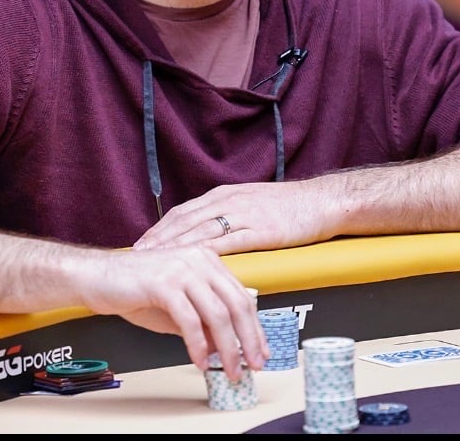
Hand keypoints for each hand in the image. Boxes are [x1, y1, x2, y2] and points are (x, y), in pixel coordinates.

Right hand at [76, 245, 268, 379]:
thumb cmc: (133, 287)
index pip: (241, 295)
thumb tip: (225, 344)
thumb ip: (202, 320)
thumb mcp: (177, 305)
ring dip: (228, 348)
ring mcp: (181, 269)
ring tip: (229, 368)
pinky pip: (190, 321)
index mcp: (206, 260)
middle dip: (248, 339)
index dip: (254, 326)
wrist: (96, 276)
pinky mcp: (164, 283)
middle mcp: (198, 260)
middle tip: (252, 364)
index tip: (260, 350)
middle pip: (236, 304)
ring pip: (218, 314)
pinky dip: (198, 345)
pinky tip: (199, 360)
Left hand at [132, 181, 327, 253]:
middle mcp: (229, 201)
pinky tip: (193, 264)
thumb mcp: (251, 203)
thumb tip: (207, 232)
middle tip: (138, 254)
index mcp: (225, 195)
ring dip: (175, 246)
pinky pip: (228, 242)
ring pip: (201, 230)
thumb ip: (228, 214)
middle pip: (185, 220)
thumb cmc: (290, 206)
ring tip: (157, 261)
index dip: (161, 228)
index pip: (184, 212)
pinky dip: (206, 253)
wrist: (321, 201)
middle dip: (159, 238)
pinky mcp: (260, 230)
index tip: (142, 242)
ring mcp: (244, 215)